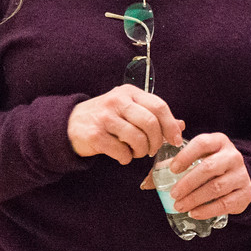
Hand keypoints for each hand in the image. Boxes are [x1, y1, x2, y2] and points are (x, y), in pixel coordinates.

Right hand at [67, 84, 184, 163]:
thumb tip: (180, 125)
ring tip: (137, 152)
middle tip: (153, 150)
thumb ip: (153, 115)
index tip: (175, 140)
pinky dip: (126, 158)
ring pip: (137, 138)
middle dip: (156, 141)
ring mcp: (105, 117)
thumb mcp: (129, 109)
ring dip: (141, 151)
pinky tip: (123, 156)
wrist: (70, 124)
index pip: (159, 106)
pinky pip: (120, 151)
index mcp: (130, 92)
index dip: (170, 125)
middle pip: (150, 122)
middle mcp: (117, 101)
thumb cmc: (106, 117)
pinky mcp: (94, 135)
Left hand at [144, 132, 250, 220]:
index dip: (185, 156)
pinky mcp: (245, 193)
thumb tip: (146, 184)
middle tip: (173, 194)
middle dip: (188, 182)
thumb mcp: (195, 159)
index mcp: (219, 141)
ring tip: (179, 206)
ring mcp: (241, 174)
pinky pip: (225, 203)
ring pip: (216, 187)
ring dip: (194, 198)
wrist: (238, 177)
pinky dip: (207, 210)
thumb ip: (171, 166)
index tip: (172, 169)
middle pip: (209, 167)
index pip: (202, 143)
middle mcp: (233, 155)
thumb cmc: (209, 165)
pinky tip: (194, 213)